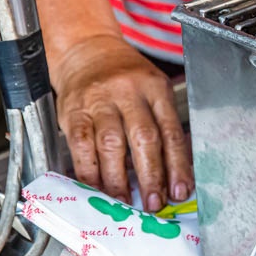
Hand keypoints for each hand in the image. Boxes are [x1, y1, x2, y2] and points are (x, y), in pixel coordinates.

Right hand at [53, 34, 192, 210]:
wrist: (88, 52)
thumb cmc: (126, 77)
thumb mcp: (153, 89)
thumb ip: (162, 125)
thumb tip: (174, 172)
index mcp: (155, 88)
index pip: (170, 131)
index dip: (177, 165)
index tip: (180, 190)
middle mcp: (128, 92)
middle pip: (144, 138)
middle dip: (151, 176)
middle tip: (154, 202)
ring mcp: (99, 101)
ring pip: (111, 144)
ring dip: (118, 179)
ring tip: (124, 200)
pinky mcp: (74, 112)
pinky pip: (81, 146)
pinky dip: (89, 171)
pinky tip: (96, 187)